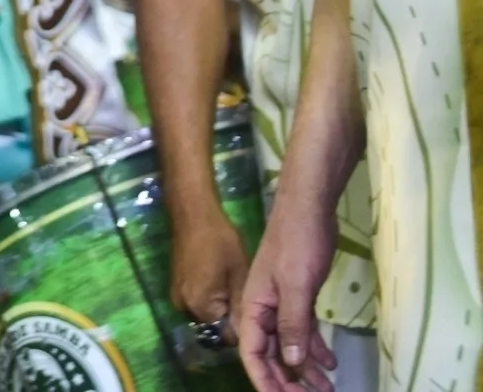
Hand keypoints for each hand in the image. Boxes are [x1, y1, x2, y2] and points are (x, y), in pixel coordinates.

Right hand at [169, 206, 249, 341]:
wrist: (191, 213)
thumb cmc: (220, 240)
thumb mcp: (239, 274)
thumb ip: (243, 308)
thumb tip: (253, 336)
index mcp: (201, 307)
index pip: (228, 335)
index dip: (247, 328)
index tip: (263, 319)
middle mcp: (184, 307)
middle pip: (216, 327)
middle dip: (234, 319)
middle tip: (252, 302)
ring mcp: (178, 297)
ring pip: (208, 315)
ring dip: (223, 309)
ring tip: (238, 291)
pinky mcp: (177, 287)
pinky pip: (199, 303)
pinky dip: (213, 299)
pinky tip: (223, 283)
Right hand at [239, 197, 339, 390]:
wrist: (309, 208)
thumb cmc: (297, 244)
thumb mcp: (296, 286)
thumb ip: (292, 324)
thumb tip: (293, 362)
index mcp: (253, 307)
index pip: (253, 354)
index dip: (266, 381)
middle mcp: (262, 309)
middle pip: (271, 354)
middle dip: (288, 380)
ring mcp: (280, 303)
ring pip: (289, 346)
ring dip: (305, 369)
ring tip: (328, 389)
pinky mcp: (298, 297)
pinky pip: (303, 331)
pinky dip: (315, 349)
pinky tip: (331, 362)